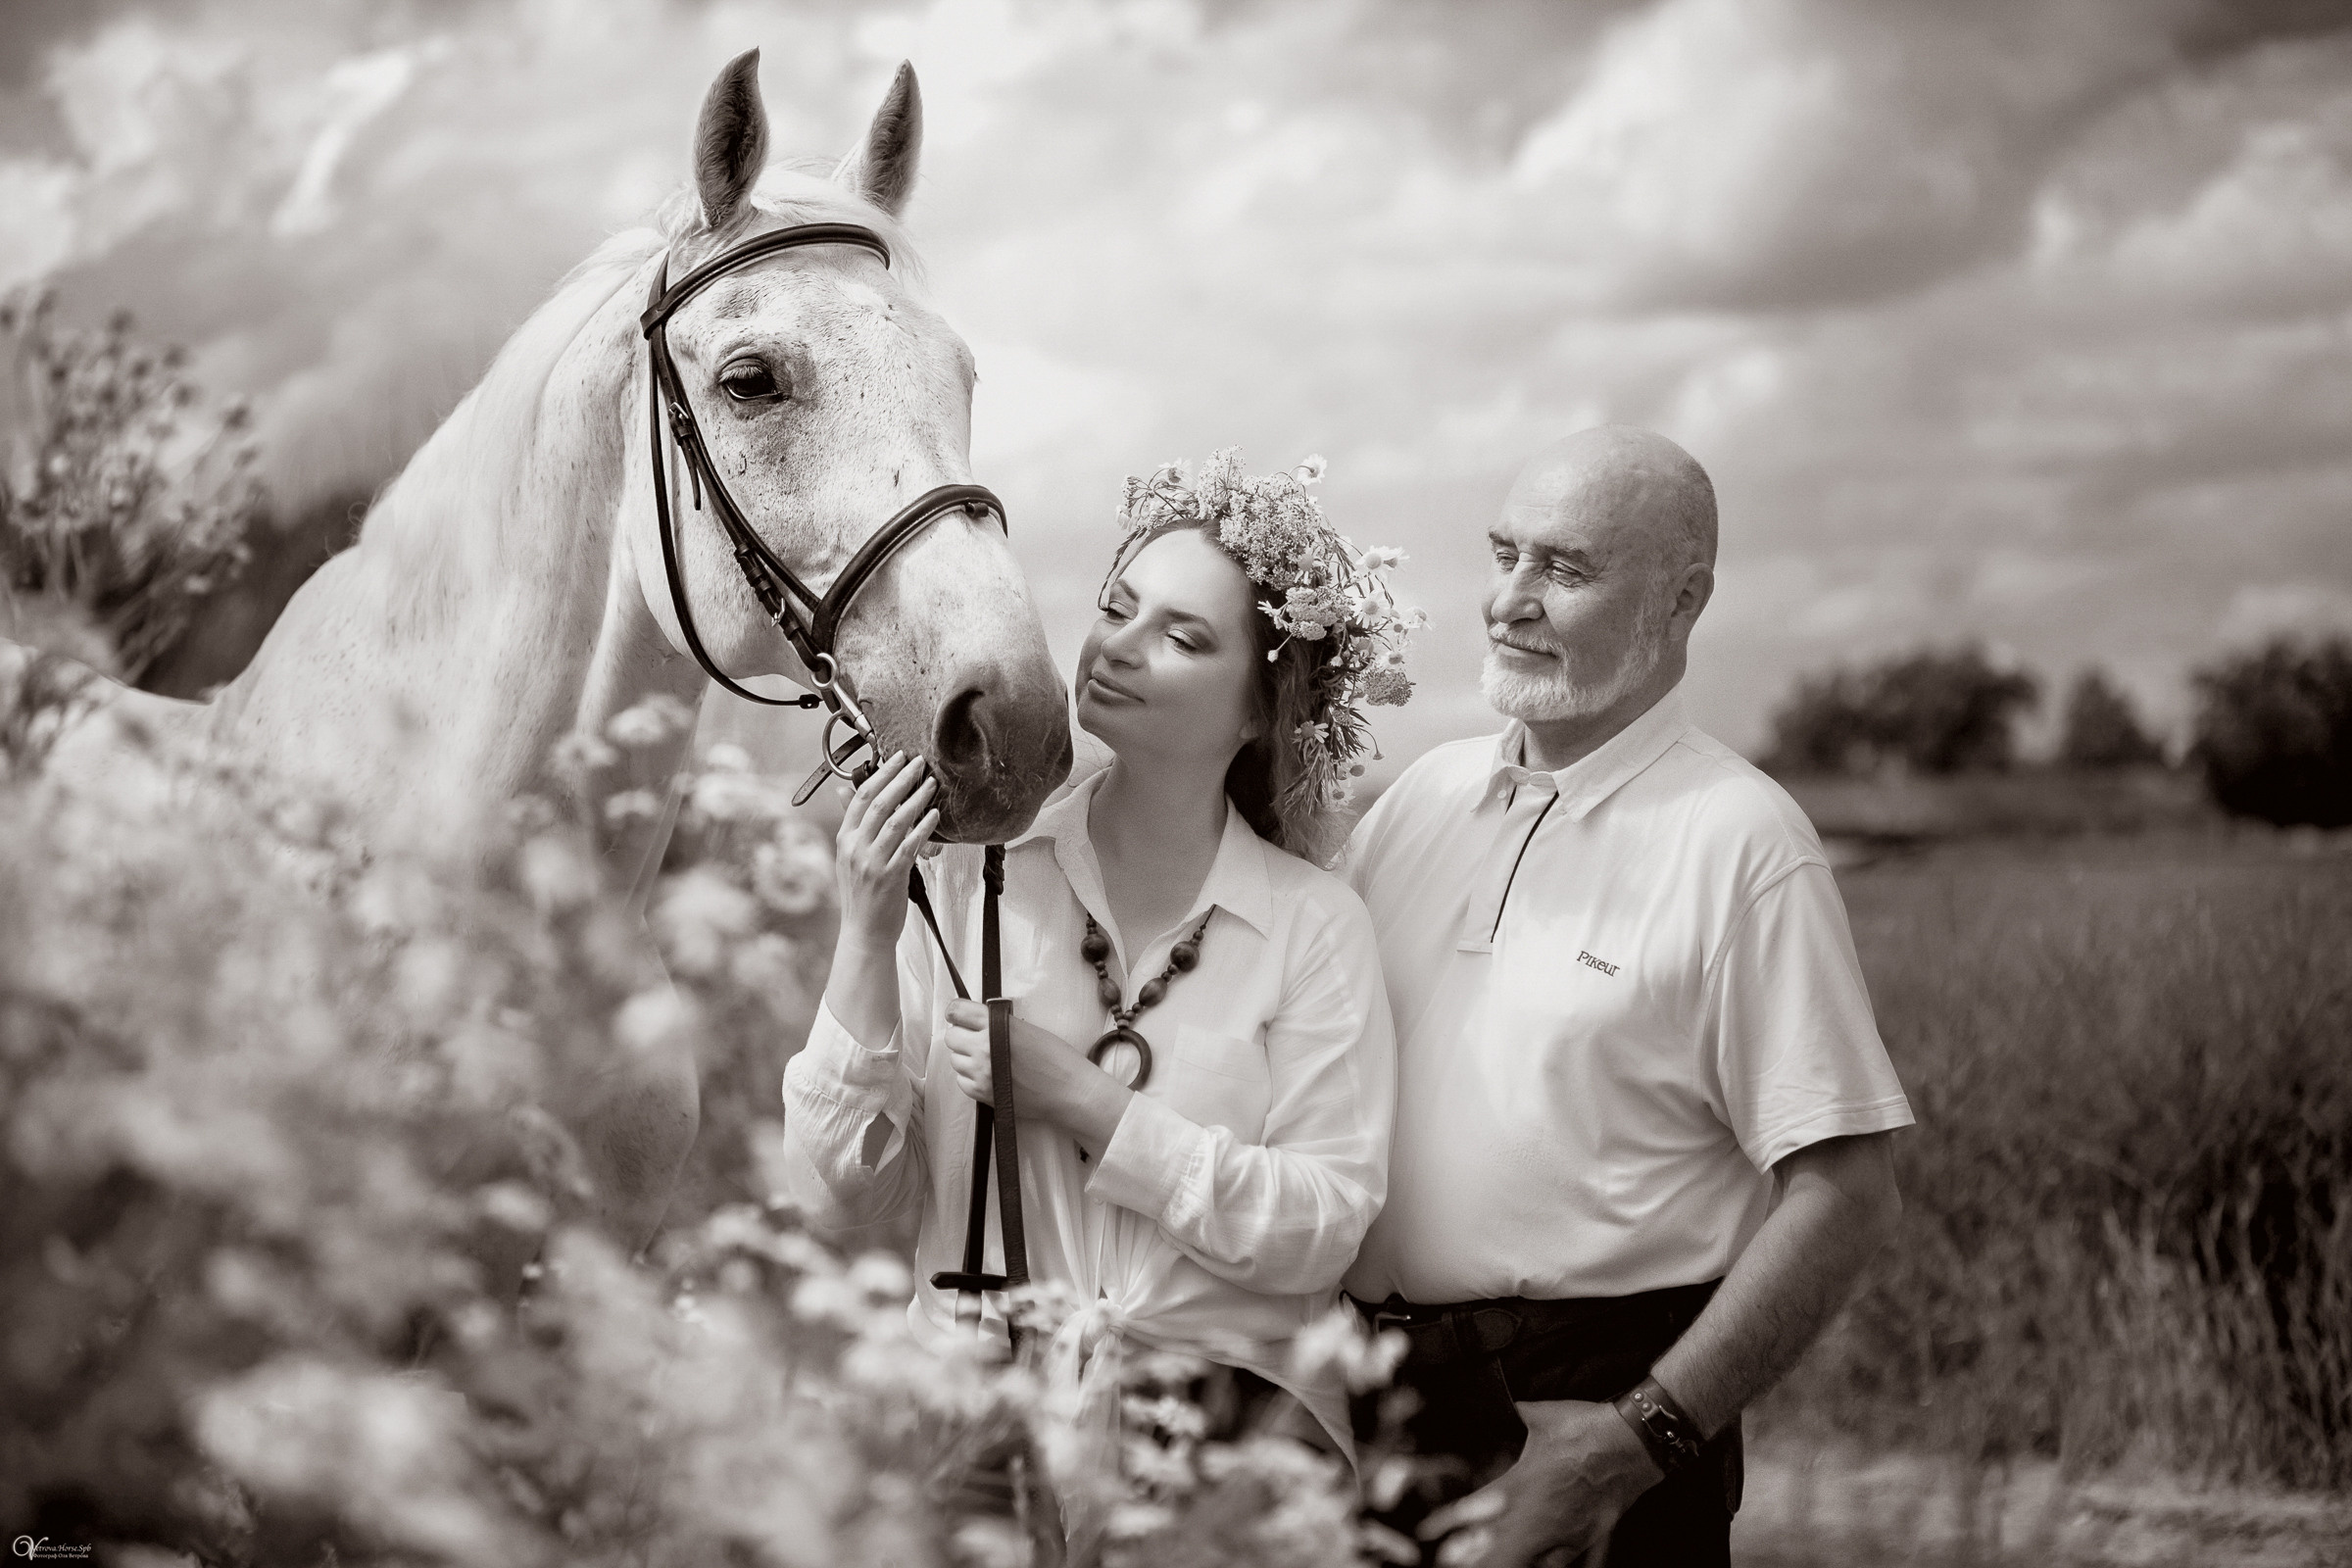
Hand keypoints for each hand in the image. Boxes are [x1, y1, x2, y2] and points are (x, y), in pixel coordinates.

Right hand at [832, 752, 938, 952]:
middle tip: (917, 763)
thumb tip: (842, 790)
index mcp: (845, 839)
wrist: (864, 932)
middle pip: (879, 803)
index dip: (881, 774)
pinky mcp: (890, 876)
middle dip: (901, 778)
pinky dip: (924, 827)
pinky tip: (935, 815)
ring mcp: (872, 862)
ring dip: (916, 799)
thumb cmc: (861, 895)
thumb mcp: (848, 856)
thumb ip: (851, 823)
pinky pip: (910, 845)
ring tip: (931, 784)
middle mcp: (856, 848)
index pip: (860, 797)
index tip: (897, 759)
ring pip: (896, 820)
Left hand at [941, 1001, 1131, 1149]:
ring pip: (955, 1060)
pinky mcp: (982, 1094)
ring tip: (988, 1061)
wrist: (1068, 1090)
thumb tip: (973, 1022)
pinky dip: (970, 1078)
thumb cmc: (1056, 1057)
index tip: (959, 1016)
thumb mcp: (1027, 1028)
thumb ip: (997, 1023)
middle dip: (961, 1036)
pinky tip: (989, 1076)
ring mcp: (981, 1073)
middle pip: (951, 1037)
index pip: (956, 1012)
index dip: (955, 1012)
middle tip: (976, 1039)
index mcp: (997, 1026)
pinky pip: (962, 1082)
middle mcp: (984, 1049)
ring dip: (966, 1058)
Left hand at [1422, 1398, 1661, 1567]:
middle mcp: (1534, 1515)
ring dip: (1504, 1563)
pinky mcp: (1583, 1541)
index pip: (1471, 1511)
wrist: (1631, 1443)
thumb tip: (1499, 1401)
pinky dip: (1541, 1567)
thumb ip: (1514, 1413)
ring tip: (1483, 1565)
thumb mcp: (1540, 1415)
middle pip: (1493, 1551)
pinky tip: (1533, 1566)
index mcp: (1517, 1485)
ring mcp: (1560, 1533)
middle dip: (1471, 1558)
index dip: (1445, 1525)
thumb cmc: (1585, 1428)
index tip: (1427, 1533)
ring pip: (1523, 1564)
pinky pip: (1558, 1566)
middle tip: (1451, 1561)